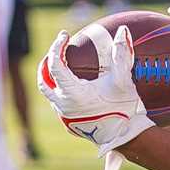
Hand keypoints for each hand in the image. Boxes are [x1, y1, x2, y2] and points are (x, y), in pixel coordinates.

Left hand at [37, 25, 152, 154]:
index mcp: (71, 92)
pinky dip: (62, 93)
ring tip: (61, 69)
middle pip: (44, 80)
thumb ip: (121, 53)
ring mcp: (64, 117)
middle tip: (55, 50)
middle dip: (46, 63)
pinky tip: (74, 90)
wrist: (125, 138)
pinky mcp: (70, 125)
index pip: (55, 64)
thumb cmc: (123, 109)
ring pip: (50, 95)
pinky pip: (60, 106)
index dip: (57, 46)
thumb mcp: (123, 80)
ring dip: (53, 80)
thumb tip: (122, 30)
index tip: (64, 35)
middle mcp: (62, 105)